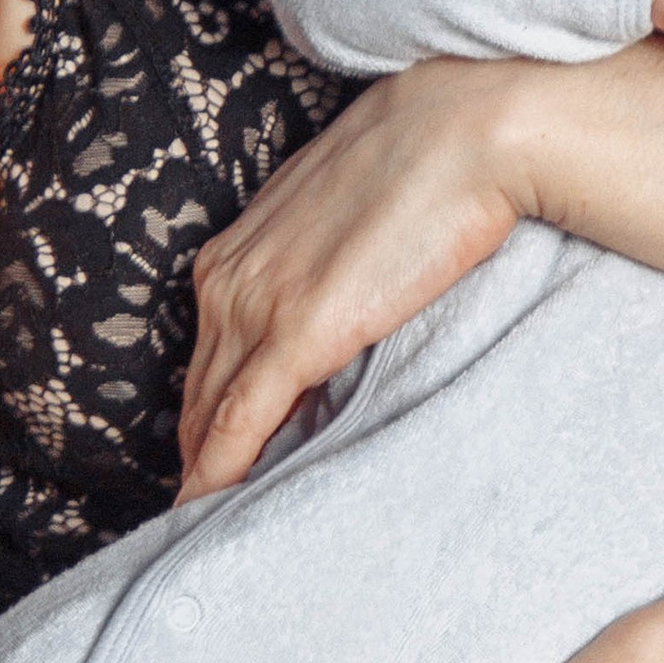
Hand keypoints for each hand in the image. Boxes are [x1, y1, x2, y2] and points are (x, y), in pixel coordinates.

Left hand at [180, 57, 531, 491]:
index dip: (205, 415)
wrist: (468, 129)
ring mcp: (256, 305)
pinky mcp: (296, 333)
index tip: (209, 461)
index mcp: (236, 250)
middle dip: (195, 456)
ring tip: (202, 534)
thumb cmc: (425, 161)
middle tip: (196, 520)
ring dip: (204, 475)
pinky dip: (217, 474)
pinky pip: (239, 422)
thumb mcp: (347, 215)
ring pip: (208, 415)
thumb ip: (322, 266)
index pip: (207, 356)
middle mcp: (228, 278)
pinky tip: (207, 514)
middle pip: (197, 394)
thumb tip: (337, 308)